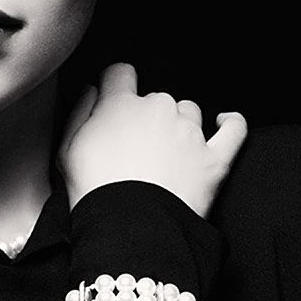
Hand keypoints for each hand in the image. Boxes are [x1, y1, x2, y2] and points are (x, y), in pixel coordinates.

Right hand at [58, 62, 247, 217]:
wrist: (130, 228)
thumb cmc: (94, 191)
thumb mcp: (67, 150)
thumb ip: (79, 112)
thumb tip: (93, 89)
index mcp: (120, 105)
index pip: (120, 73)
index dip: (116, 85)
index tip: (115, 101)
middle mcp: (159, 109)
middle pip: (156, 98)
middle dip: (147, 117)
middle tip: (136, 149)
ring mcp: (190, 132)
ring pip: (189, 111)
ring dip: (181, 124)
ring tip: (168, 154)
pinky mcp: (214, 158)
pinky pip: (234, 129)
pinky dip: (231, 123)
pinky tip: (223, 122)